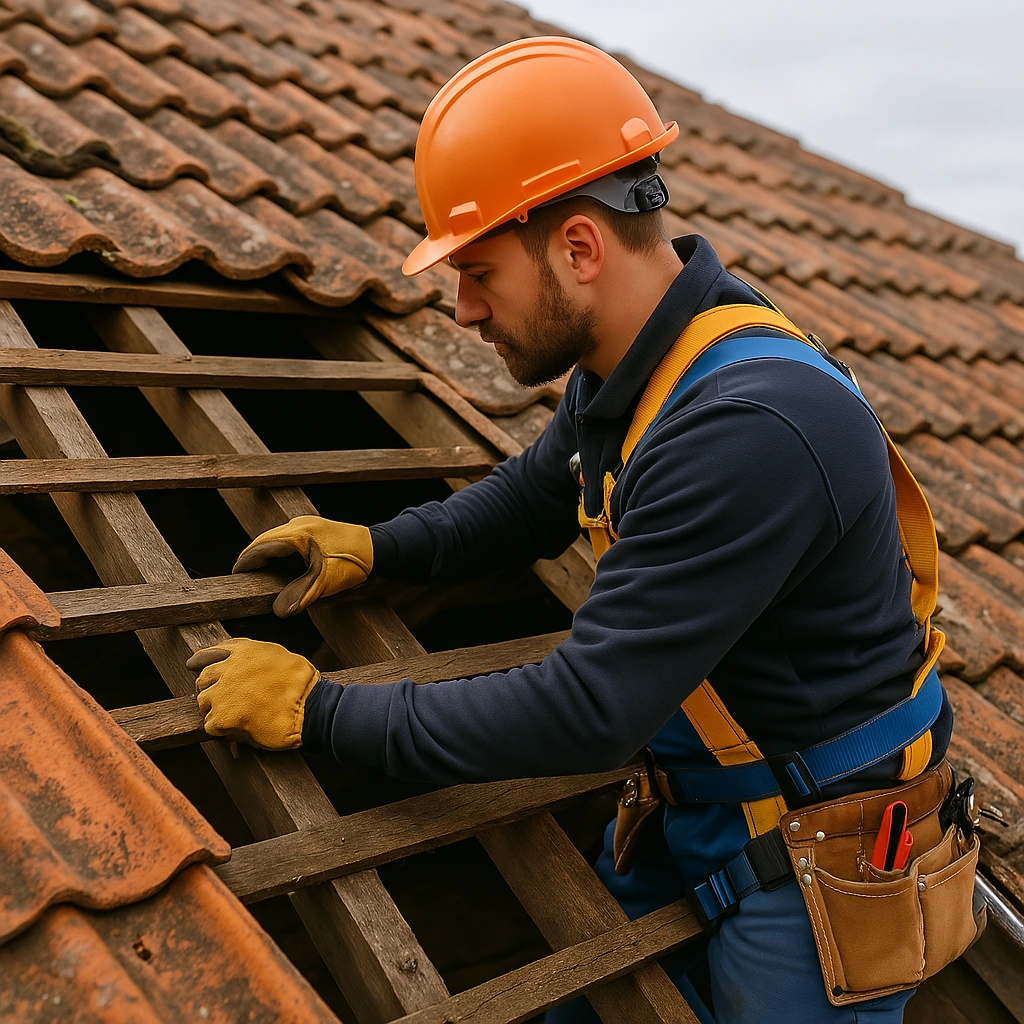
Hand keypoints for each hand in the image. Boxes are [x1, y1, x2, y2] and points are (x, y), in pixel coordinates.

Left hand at [187, 638, 319, 749]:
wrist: (311, 707)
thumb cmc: (302, 684)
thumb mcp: (278, 656)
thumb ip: (254, 658)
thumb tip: (238, 665)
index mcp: (244, 651)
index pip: (210, 653)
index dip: (201, 661)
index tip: (192, 665)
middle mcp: (229, 667)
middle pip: (203, 678)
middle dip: (211, 688)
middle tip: (224, 700)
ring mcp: (223, 692)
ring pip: (203, 701)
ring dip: (215, 709)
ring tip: (234, 716)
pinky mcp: (222, 716)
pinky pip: (210, 724)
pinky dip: (221, 729)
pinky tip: (237, 729)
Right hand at [232, 516, 372, 617]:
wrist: (377, 548)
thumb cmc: (351, 564)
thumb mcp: (323, 584)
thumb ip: (299, 596)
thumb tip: (278, 611)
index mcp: (296, 534)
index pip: (260, 547)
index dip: (246, 562)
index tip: (235, 576)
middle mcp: (298, 524)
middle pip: (264, 540)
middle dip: (252, 558)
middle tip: (242, 577)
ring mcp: (306, 523)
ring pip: (275, 538)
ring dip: (265, 554)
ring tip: (256, 573)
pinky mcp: (314, 527)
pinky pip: (287, 537)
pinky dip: (278, 550)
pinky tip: (278, 564)